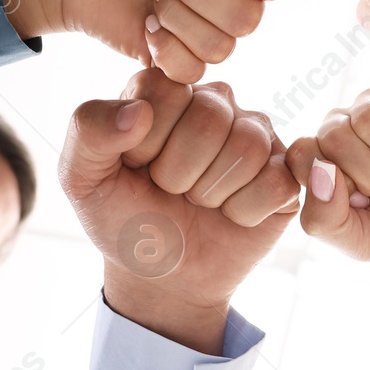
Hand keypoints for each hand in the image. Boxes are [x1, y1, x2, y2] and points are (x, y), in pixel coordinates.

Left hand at [59, 69, 300, 353]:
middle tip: (170, 191)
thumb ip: (89, 131)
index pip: (164, 91)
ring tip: (198, 201)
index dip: (145, 142)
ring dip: (211, 193)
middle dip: (178, 173)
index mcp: (165, 91)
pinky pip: (277, 182)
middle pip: (210, 118)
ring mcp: (256, 134)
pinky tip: (230, 214)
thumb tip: (136, 111)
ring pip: (247, 147)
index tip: (135, 166)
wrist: (162, 278)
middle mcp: (215, 101)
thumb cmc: (124, 219)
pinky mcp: (286, 171)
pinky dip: (244, 212)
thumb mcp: (83, 179)